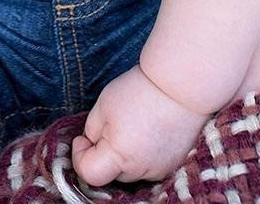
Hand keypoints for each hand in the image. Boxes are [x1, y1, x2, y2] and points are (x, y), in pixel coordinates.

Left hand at [71, 64, 209, 186]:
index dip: (79, 156)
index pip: (89, 174)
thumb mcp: (103, 105)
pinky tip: (147, 130)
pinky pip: (148, 165)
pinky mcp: (173, 164)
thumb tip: (91, 143)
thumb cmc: (138, 90)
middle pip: (111, 173)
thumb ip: (92, 131)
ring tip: (133, 123)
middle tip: (109, 124)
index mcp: (119, 156)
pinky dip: (142, 153)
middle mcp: (140, 170)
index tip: (82, 138)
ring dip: (124, 155)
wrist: (179, 85)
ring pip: (130, 169)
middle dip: (103, 153)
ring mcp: (160, 170)